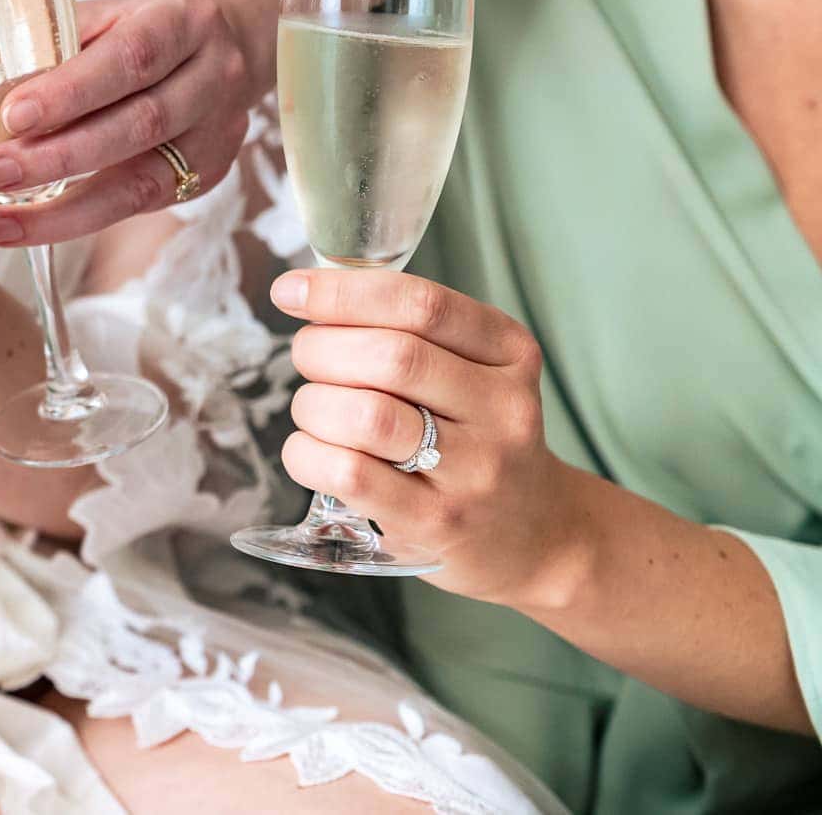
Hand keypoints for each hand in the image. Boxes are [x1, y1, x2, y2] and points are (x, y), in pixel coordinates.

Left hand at [0, 0, 251, 246]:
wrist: (222, 45)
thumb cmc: (140, 28)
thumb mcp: (106, 14)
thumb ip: (56, 42)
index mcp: (183, 19)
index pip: (131, 57)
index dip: (71, 91)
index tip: (11, 115)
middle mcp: (213, 76)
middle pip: (139, 124)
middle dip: (59, 156)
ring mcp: (217, 132)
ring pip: (143, 180)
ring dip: (66, 208)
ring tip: (3, 220)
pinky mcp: (207, 175)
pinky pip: (142, 205)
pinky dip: (82, 218)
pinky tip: (35, 225)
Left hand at [270, 268, 583, 606]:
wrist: (533, 535)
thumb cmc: (474, 436)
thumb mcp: (472, 370)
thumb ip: (406, 329)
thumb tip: (308, 294)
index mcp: (509, 354)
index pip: (421, 305)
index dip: (343, 292)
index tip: (291, 290)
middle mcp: (501, 410)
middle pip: (390, 357)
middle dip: (321, 348)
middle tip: (308, 358)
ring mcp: (473, 471)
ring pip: (365, 415)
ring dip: (313, 403)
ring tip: (314, 409)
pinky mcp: (437, 522)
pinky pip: (349, 473)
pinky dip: (307, 453)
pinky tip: (313, 451)